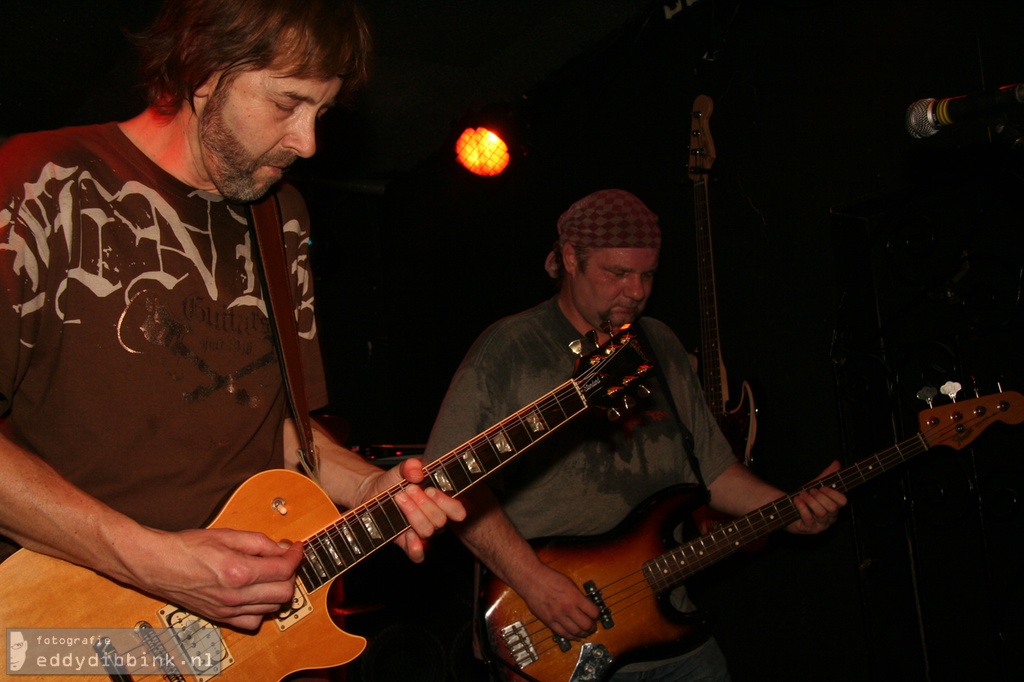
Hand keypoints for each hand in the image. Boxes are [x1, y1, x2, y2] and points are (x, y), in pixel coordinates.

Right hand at [127, 527, 304, 630]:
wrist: (157, 564)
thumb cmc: (186, 547)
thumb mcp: (227, 535)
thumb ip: (260, 542)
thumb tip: (282, 548)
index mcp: (239, 572)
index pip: (284, 570)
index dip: (296, 556)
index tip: (297, 547)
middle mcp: (235, 596)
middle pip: (284, 593)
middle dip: (291, 574)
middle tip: (285, 559)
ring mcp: (228, 610)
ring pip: (273, 608)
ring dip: (278, 590)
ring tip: (271, 573)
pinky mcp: (221, 618)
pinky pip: (254, 622)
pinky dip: (262, 609)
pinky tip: (256, 593)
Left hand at [368, 457, 466, 562]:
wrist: (374, 491)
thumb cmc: (394, 480)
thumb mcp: (402, 468)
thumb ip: (411, 466)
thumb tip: (416, 471)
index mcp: (441, 502)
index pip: (457, 510)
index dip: (446, 502)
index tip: (430, 490)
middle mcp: (435, 518)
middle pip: (440, 520)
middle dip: (423, 503)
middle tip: (408, 489)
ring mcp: (422, 532)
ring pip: (427, 531)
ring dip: (413, 514)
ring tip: (399, 498)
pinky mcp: (407, 543)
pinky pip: (418, 555)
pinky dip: (415, 547)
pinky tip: (408, 535)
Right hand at [518, 564, 600, 639]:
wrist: (531, 579)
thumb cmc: (549, 578)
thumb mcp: (570, 583)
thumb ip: (579, 596)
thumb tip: (586, 606)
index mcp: (574, 597)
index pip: (593, 612)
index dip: (598, 615)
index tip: (597, 615)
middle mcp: (567, 608)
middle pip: (586, 625)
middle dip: (592, 627)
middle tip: (593, 626)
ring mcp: (557, 616)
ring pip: (575, 632)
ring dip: (582, 634)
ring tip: (585, 633)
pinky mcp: (548, 621)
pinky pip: (562, 633)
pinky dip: (570, 637)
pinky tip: (574, 636)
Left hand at [786, 460, 846, 534]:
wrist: (787, 509)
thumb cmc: (805, 498)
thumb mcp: (815, 485)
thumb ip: (827, 475)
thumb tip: (837, 463)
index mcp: (835, 508)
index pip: (843, 501)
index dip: (832, 492)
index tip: (822, 487)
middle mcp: (830, 518)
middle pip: (832, 507)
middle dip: (819, 496)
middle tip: (810, 491)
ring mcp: (820, 525)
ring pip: (821, 512)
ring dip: (809, 500)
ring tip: (802, 495)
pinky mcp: (809, 529)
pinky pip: (808, 517)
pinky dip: (801, 506)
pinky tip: (797, 500)